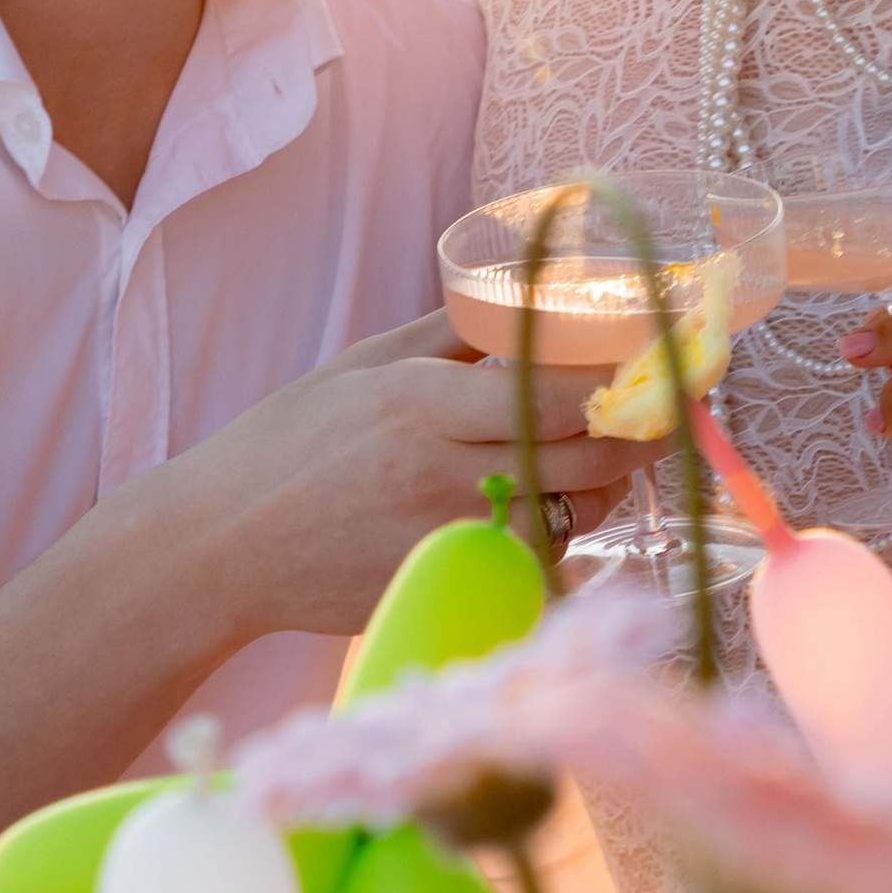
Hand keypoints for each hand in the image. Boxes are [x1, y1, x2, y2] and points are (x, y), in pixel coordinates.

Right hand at [172, 319, 643, 635]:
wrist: (222, 545)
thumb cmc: (287, 444)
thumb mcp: (362, 366)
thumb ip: (450, 337)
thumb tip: (530, 304)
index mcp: (421, 405)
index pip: (557, 392)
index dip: (627, 382)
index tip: (670, 363)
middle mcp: (442, 475)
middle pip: (587, 459)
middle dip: (639, 435)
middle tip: (661, 413)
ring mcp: (449, 542)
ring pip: (575, 515)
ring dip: (604, 486)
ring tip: (595, 458)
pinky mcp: (449, 589)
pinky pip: (538, 562)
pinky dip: (560, 534)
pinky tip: (545, 510)